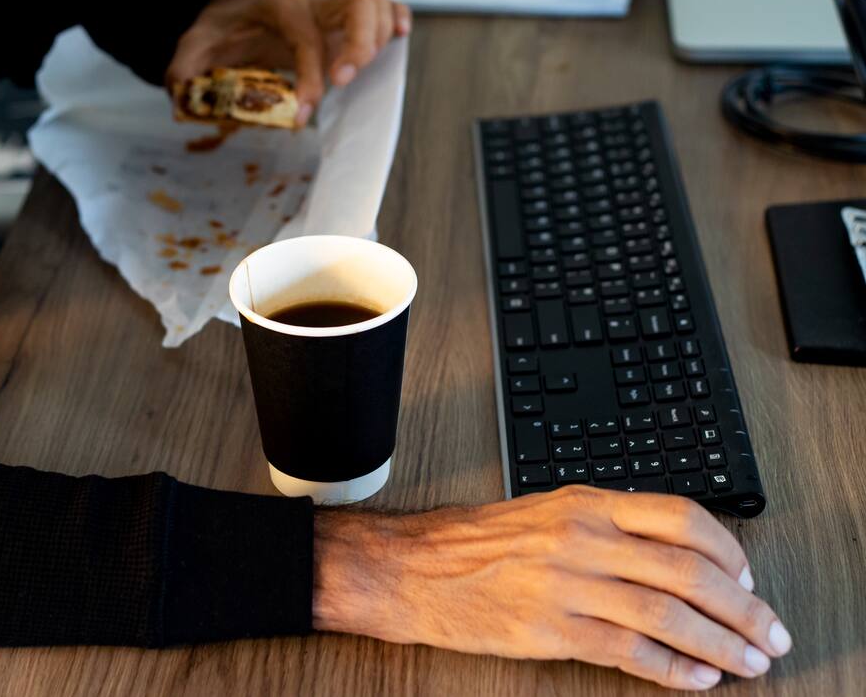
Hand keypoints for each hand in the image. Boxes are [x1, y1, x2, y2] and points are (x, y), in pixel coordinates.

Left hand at [166, 0, 411, 125]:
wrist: (229, 17)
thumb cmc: (217, 35)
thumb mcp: (192, 49)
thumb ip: (184, 69)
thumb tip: (183, 90)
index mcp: (278, 7)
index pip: (305, 37)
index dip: (309, 76)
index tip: (303, 114)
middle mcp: (310, 3)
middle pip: (356, 6)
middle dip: (359, 44)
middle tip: (344, 81)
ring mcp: (330, 10)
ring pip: (374, 3)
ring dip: (380, 36)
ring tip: (365, 70)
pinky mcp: (343, 22)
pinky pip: (381, 8)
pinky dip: (396, 20)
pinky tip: (400, 38)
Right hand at [313, 486, 792, 689]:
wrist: (414, 568)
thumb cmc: (475, 542)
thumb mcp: (546, 513)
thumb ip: (606, 524)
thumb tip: (671, 550)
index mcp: (585, 503)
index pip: (681, 517)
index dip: (728, 550)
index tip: (746, 576)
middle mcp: (583, 538)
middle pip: (688, 570)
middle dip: (742, 606)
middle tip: (767, 631)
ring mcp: (568, 584)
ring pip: (668, 614)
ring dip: (719, 643)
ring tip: (745, 662)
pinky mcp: (551, 630)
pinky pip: (629, 652)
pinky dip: (672, 669)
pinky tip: (694, 679)